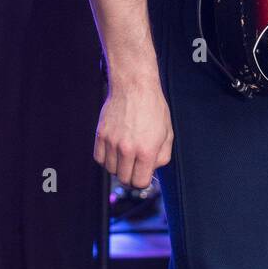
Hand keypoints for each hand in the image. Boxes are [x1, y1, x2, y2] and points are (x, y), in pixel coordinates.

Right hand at [95, 75, 172, 189]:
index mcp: (147, 150)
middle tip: (136, 166)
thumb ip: (162, 156)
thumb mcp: (168, 133)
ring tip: (127, 153)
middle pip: (124, 179)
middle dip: (132, 176)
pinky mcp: (100, 135)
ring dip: (119, 166)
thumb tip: (152, 171)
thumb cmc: (153, 108)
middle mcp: (128, 149)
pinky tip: (115, 150)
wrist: (135, 86)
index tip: (144, 175)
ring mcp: (112, 142)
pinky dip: (106, 158)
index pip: (140, 182)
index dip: (143, 181)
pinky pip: (99, 159)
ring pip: (111, 170)